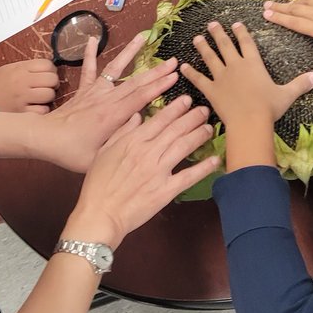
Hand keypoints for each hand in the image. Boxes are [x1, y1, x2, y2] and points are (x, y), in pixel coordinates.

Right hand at [0, 59, 58, 113]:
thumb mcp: (6, 71)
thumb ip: (25, 68)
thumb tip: (48, 69)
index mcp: (18, 69)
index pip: (47, 64)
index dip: (50, 70)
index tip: (45, 76)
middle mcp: (21, 82)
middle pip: (52, 79)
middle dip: (52, 84)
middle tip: (44, 88)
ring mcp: (21, 99)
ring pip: (50, 95)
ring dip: (47, 98)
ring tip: (38, 99)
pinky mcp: (21, 114)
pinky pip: (43, 111)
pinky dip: (41, 111)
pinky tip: (33, 110)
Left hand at [35, 31, 182, 172]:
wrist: (44, 138)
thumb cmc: (71, 152)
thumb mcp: (100, 155)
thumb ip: (121, 139)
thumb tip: (140, 121)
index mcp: (112, 116)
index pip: (140, 97)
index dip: (159, 86)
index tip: (175, 77)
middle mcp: (105, 99)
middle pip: (135, 82)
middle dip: (156, 71)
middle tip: (174, 61)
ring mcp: (94, 91)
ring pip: (116, 69)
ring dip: (130, 52)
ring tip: (143, 37)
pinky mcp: (83, 90)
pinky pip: (88, 69)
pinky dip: (90, 53)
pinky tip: (93, 39)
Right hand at [62, 96, 218, 248]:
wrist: (100, 213)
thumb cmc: (98, 183)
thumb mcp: (104, 152)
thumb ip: (122, 132)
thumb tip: (138, 116)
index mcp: (133, 141)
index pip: (159, 120)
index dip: (176, 108)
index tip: (187, 100)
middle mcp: (148, 152)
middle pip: (175, 130)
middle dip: (192, 117)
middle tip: (205, 110)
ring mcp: (159, 171)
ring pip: (184, 147)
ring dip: (199, 135)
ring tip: (209, 128)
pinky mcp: (166, 190)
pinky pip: (188, 176)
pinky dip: (203, 168)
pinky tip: (215, 160)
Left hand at [179, 21, 312, 126]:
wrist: (250, 122)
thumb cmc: (269, 108)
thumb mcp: (288, 94)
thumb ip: (301, 84)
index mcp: (253, 64)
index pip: (246, 43)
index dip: (241, 32)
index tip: (236, 24)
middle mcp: (236, 66)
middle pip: (225, 45)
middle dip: (218, 33)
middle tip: (212, 24)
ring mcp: (221, 77)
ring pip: (210, 58)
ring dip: (203, 47)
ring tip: (197, 38)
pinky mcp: (211, 90)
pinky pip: (198, 79)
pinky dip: (190, 73)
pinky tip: (182, 66)